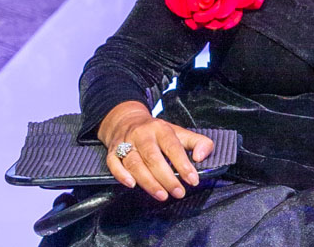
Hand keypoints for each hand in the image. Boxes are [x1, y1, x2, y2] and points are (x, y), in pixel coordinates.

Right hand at [99, 102, 214, 200]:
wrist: (127, 120)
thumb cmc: (158, 132)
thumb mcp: (181, 133)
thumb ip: (199, 143)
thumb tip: (200, 157)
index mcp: (161, 128)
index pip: (173, 147)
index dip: (183, 164)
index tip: (193, 180)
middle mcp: (142, 134)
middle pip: (153, 157)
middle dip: (166, 178)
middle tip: (178, 192)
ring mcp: (126, 142)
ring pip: (134, 163)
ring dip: (148, 182)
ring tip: (162, 195)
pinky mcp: (113, 151)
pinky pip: (113, 163)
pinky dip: (121, 175)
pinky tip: (132, 185)